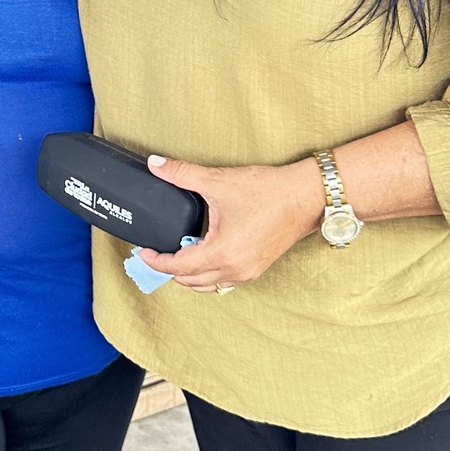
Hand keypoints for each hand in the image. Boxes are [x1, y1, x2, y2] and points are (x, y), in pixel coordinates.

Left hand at [128, 153, 324, 291]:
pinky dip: (209, 274)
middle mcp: (234, 269)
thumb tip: (155, 165)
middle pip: (190, 281)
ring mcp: (247, 272)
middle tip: (155, 253)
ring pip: (208, 285)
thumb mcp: (218, 180)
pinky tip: (204, 254)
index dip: (155, 261)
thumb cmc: (269, 191)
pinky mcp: (257, 268)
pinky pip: (225, 281)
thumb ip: (182, 173)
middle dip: (169, 270)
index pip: (178, 267)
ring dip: (189, 275)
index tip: (143, 252)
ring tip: (177, 254)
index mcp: (221, 252)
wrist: (306, 197)